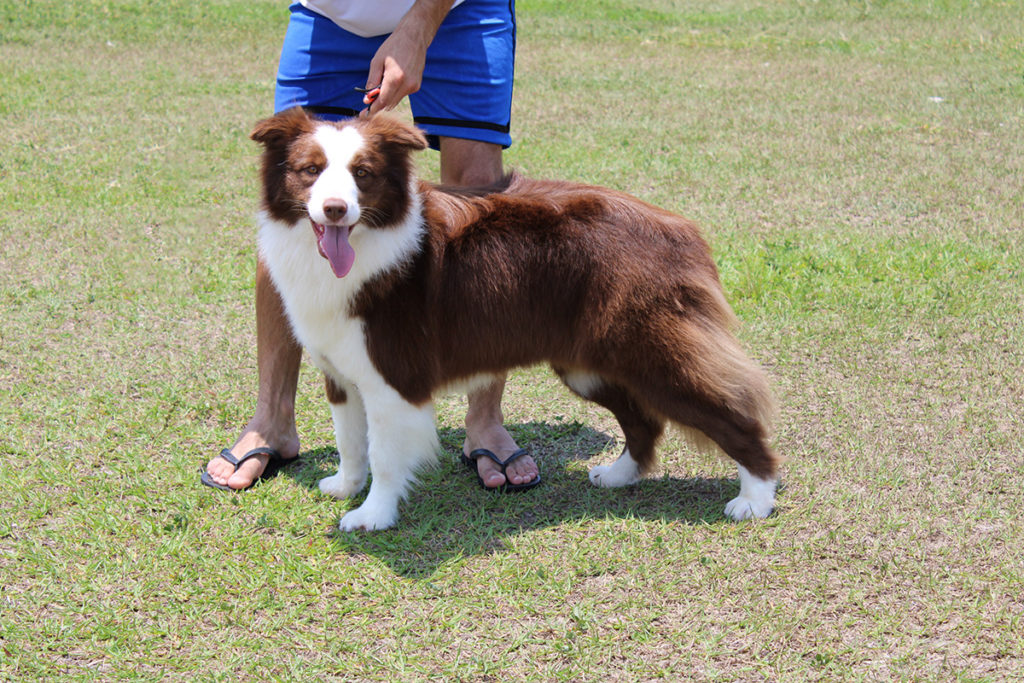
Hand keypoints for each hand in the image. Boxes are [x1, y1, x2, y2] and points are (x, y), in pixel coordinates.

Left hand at [361, 0, 454, 115]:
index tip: (363, 115)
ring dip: (386, 98)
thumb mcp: (377, 61)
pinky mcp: (417, 86)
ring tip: (381, 85)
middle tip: (367, 103)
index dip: (372, 110)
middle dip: (378, 105)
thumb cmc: (393, 47)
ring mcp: (413, 86)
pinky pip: (402, 95)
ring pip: (395, 101)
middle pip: (389, 104)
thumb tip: (367, 99)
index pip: (382, 102)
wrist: (414, 37)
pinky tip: (393, 80)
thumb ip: (372, 81)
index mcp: (395, 78)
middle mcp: (407, 85)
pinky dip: (394, 92)